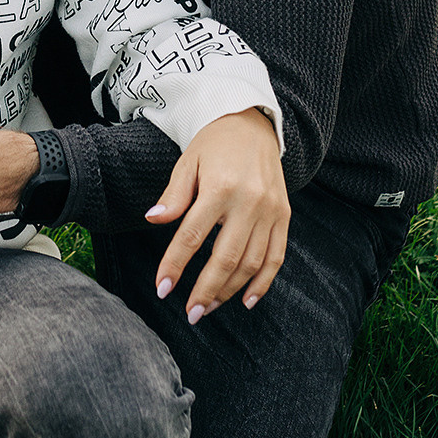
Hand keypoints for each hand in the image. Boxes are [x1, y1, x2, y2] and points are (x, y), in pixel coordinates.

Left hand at [145, 109, 289, 321]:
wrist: (252, 123)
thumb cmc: (213, 144)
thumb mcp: (187, 162)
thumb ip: (174, 195)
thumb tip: (153, 220)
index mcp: (220, 188)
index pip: (192, 236)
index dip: (175, 266)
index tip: (163, 289)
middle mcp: (249, 202)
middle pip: (226, 258)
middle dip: (206, 290)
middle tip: (190, 313)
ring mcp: (271, 211)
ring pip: (251, 263)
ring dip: (230, 291)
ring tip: (209, 307)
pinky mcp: (284, 215)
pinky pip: (276, 256)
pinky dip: (263, 282)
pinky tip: (246, 300)